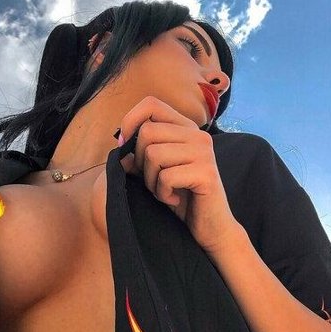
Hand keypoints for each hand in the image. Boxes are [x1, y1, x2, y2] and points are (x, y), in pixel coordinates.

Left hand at [117, 97, 238, 253]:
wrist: (211, 228)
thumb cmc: (182, 199)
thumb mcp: (156, 174)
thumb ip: (139, 158)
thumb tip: (120, 147)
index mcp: (186, 129)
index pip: (151, 104)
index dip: (130, 121)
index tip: (125, 146)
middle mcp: (198, 135)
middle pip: (147, 132)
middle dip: (141, 162)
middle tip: (155, 181)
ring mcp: (204, 152)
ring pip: (153, 154)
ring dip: (151, 181)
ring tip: (166, 191)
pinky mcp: (206, 173)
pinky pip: (166, 176)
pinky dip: (163, 194)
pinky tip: (175, 200)